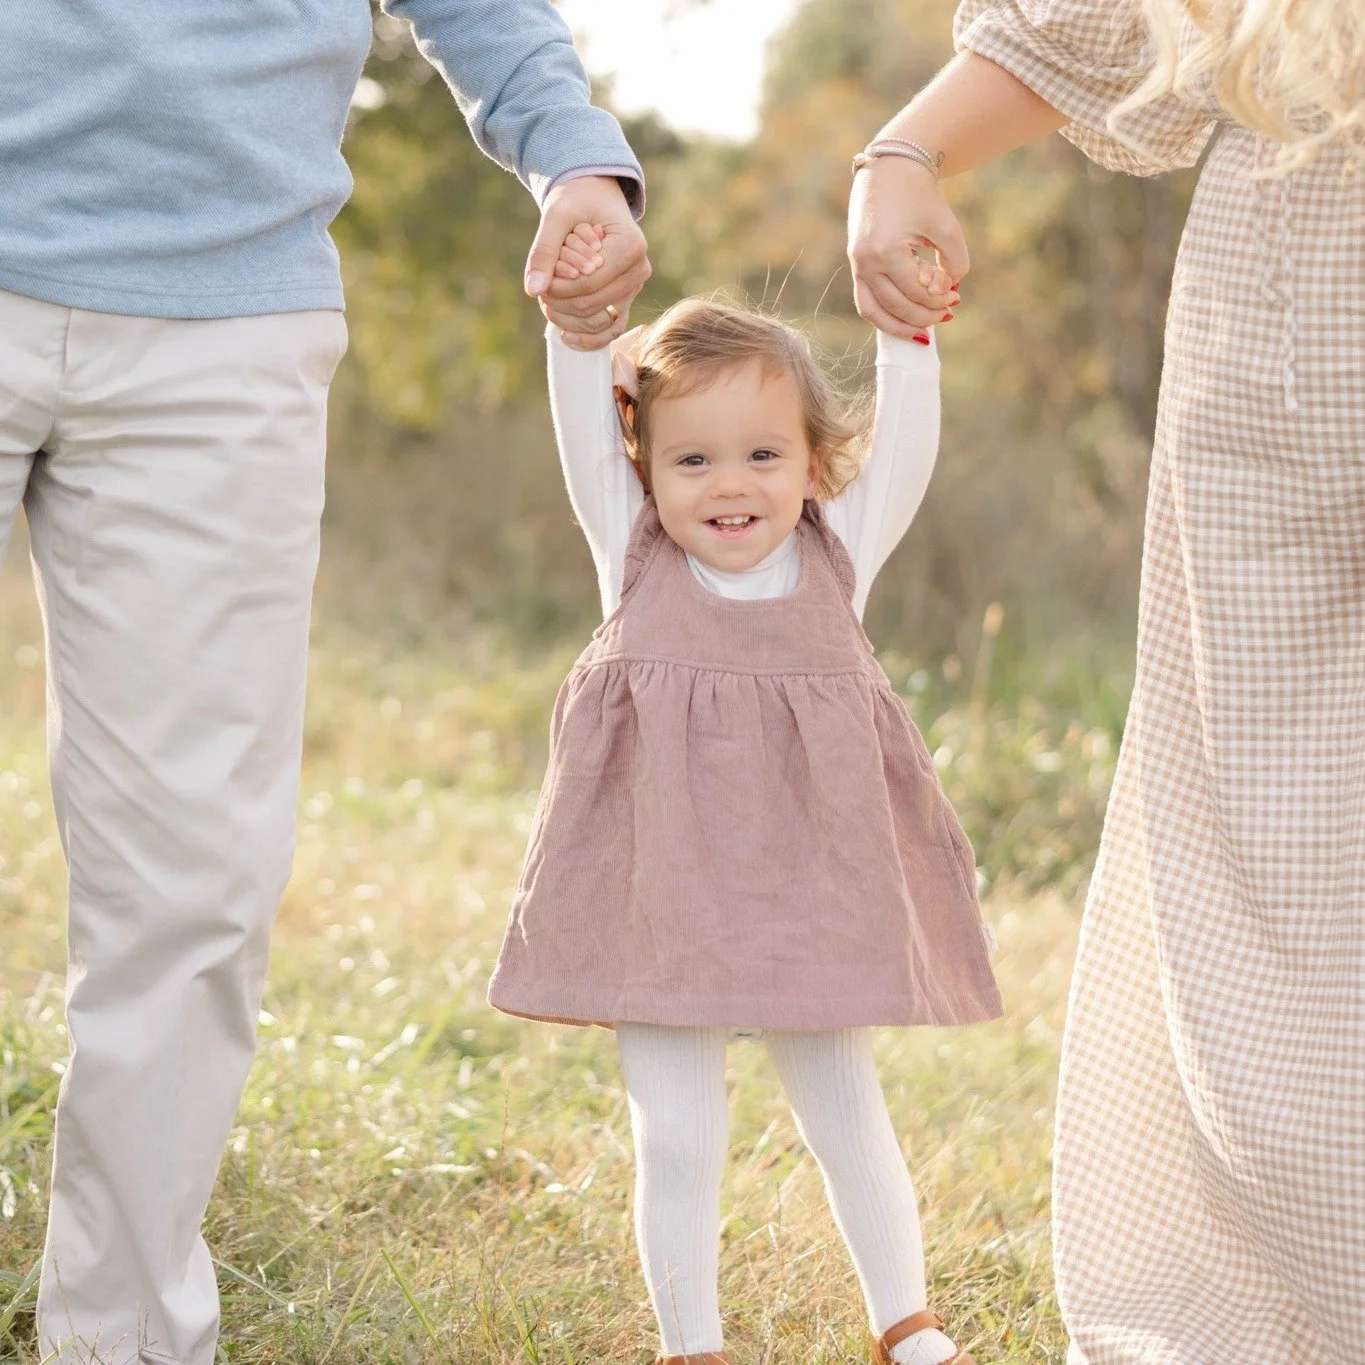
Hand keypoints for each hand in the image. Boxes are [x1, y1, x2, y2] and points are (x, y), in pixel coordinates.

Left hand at [524, 175, 650, 350]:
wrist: (594, 199)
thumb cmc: (576, 202)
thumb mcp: (556, 216)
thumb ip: (543, 251)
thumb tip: (533, 290)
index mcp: (630, 245)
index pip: (588, 283)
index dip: (559, 288)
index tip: (542, 280)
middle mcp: (639, 269)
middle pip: (592, 304)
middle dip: (561, 302)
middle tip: (541, 291)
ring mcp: (635, 287)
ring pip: (598, 321)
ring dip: (567, 318)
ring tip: (547, 304)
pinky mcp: (627, 299)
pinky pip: (611, 330)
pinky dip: (588, 339)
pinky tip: (565, 338)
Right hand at [847, 157, 967, 339]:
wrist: (891, 168)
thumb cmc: (921, 195)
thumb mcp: (946, 227)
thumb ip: (955, 263)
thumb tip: (950, 292)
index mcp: (887, 252)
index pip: (917, 292)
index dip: (940, 300)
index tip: (957, 297)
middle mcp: (866, 263)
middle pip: (897, 307)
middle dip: (925, 315)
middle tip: (948, 313)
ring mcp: (857, 265)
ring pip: (875, 312)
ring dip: (901, 326)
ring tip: (923, 331)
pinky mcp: (857, 264)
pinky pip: (866, 302)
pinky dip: (885, 315)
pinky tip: (904, 320)